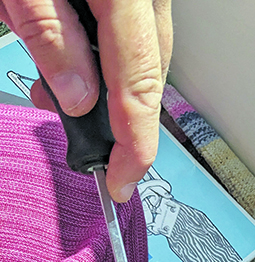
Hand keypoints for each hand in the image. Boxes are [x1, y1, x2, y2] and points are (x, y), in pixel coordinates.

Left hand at [0, 0, 171, 201]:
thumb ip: (52, 38)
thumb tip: (78, 98)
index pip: (139, 88)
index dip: (134, 148)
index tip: (120, 183)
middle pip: (149, 77)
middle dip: (117, 118)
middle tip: (79, 139)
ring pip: (144, 56)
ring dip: (107, 84)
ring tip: (55, 90)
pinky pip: (133, 32)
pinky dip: (104, 53)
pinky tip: (69, 55)